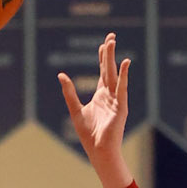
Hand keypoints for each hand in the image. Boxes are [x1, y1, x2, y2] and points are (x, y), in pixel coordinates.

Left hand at [58, 31, 133, 187]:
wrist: (99, 151)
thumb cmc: (88, 135)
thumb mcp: (75, 110)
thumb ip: (69, 93)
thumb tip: (61, 75)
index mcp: (101, 95)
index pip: (103, 72)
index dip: (103, 58)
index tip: (103, 44)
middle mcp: (110, 95)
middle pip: (109, 69)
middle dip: (109, 53)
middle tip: (111, 36)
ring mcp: (117, 100)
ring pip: (114, 75)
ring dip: (113, 59)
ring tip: (112, 43)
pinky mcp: (121, 107)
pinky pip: (122, 88)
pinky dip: (124, 76)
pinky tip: (125, 63)